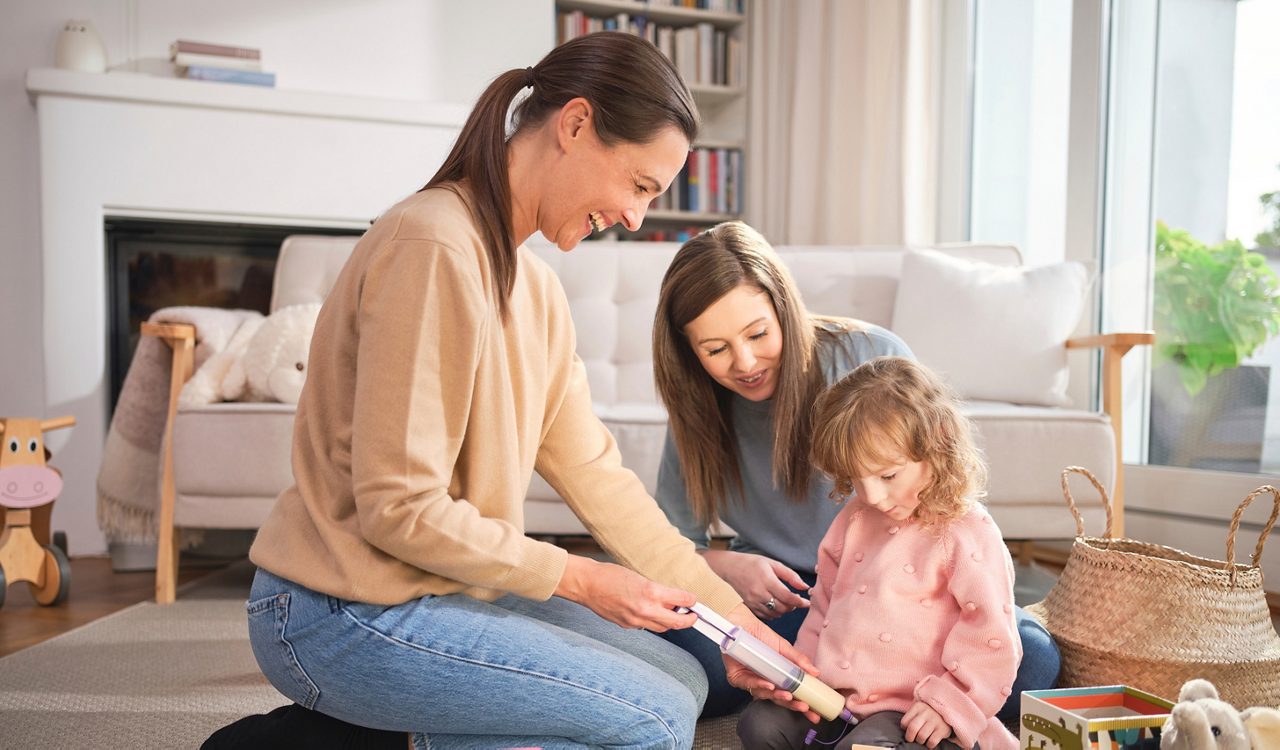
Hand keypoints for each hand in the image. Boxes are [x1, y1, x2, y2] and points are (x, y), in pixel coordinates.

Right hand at [553, 554, 697, 631]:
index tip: (694, 600)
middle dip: (688, 620)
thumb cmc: (611, 575)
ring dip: (670, 622)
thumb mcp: (640, 578)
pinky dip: (652, 621)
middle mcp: (645, 609)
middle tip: (693, 616)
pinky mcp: (627, 626)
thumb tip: (672, 600)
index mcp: (651, 592)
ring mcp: (636, 620)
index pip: (681, 600)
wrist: (588, 584)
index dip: (691, 601)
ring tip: (673, 614)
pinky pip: (646, 627)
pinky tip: (650, 612)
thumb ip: (657, 591)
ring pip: (663, 628)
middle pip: (676, 622)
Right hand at [702, 549, 809, 619]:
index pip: (787, 597)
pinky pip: (766, 616)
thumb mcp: (773, 564)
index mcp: (767, 580)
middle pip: (782, 607)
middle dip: (792, 606)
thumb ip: (790, 575)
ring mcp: (753, 601)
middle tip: (796, 600)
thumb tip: (805, 587)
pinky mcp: (750, 606)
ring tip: (786, 602)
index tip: (807, 603)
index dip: (800, 602)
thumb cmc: (752, 563)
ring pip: (775, 614)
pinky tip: (775, 605)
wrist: (730, 568)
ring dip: (784, 610)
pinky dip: (774, 614)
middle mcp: (759, 593)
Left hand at [720, 602, 821, 723]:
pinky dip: (759, 685)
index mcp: (774, 677)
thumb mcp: (783, 647)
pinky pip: (748, 684)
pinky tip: (769, 685)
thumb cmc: (760, 635)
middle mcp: (762, 682)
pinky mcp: (736, 677)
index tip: (813, 712)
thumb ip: (798, 660)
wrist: (742, 622)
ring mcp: (749, 681)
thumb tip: (816, 672)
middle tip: (804, 707)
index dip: (799, 704)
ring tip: (788, 695)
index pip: (788, 695)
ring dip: (776, 696)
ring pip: (763, 694)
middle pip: (777, 699)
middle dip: (791, 705)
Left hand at [901, 701, 952, 747]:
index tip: (909, 730)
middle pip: (912, 728)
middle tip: (912, 739)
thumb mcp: (919, 711)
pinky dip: (929, 745)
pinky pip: (932, 742)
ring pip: (922, 736)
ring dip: (920, 741)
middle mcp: (926, 712)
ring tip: (923, 739)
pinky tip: (930, 742)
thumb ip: (911, 718)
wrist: (947, 712)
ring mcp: (935, 720)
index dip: (905, 729)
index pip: (904, 722)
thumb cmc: (929, 714)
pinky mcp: (943, 729)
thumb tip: (904, 730)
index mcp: (918, 706)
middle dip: (910, 737)